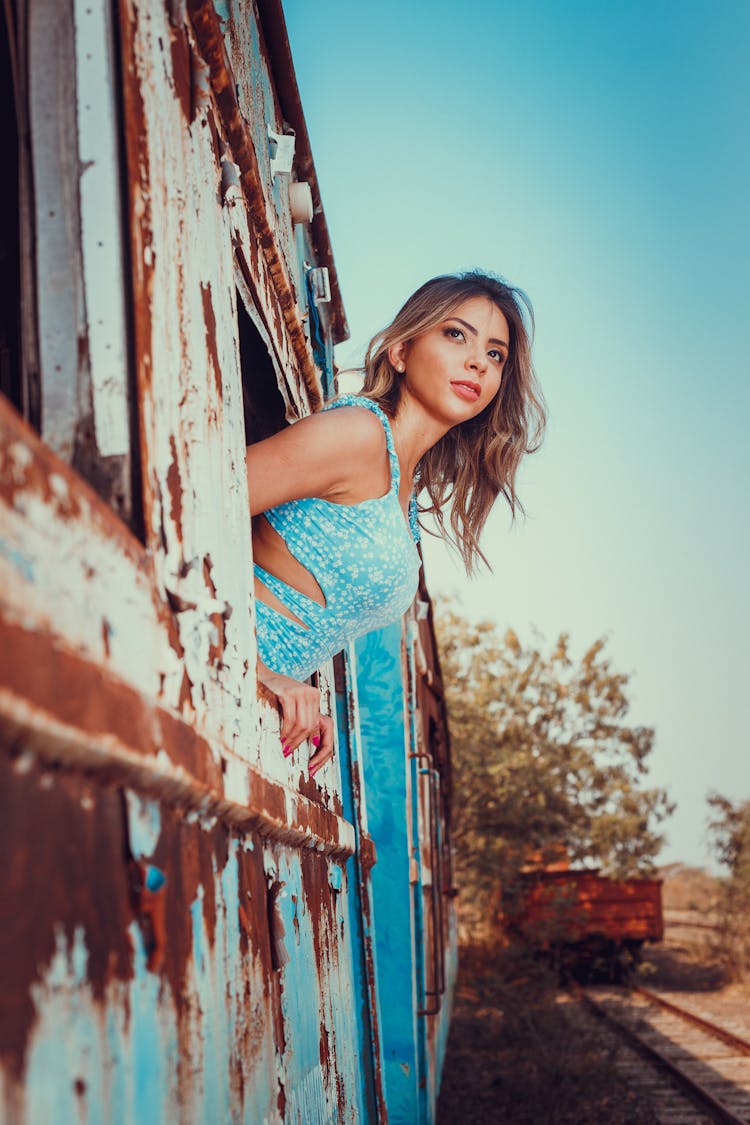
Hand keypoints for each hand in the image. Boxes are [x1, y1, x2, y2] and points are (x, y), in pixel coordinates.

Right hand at [258, 662, 334, 777]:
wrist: (260, 675)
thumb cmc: (276, 693)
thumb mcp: (294, 703)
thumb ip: (304, 717)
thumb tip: (315, 741)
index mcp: (315, 696)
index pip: (320, 725)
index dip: (313, 742)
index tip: (306, 757)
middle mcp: (311, 693)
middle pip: (310, 726)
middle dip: (299, 743)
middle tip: (287, 752)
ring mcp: (300, 692)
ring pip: (302, 725)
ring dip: (292, 740)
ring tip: (283, 748)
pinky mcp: (288, 693)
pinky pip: (290, 720)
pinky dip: (285, 732)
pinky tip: (279, 738)